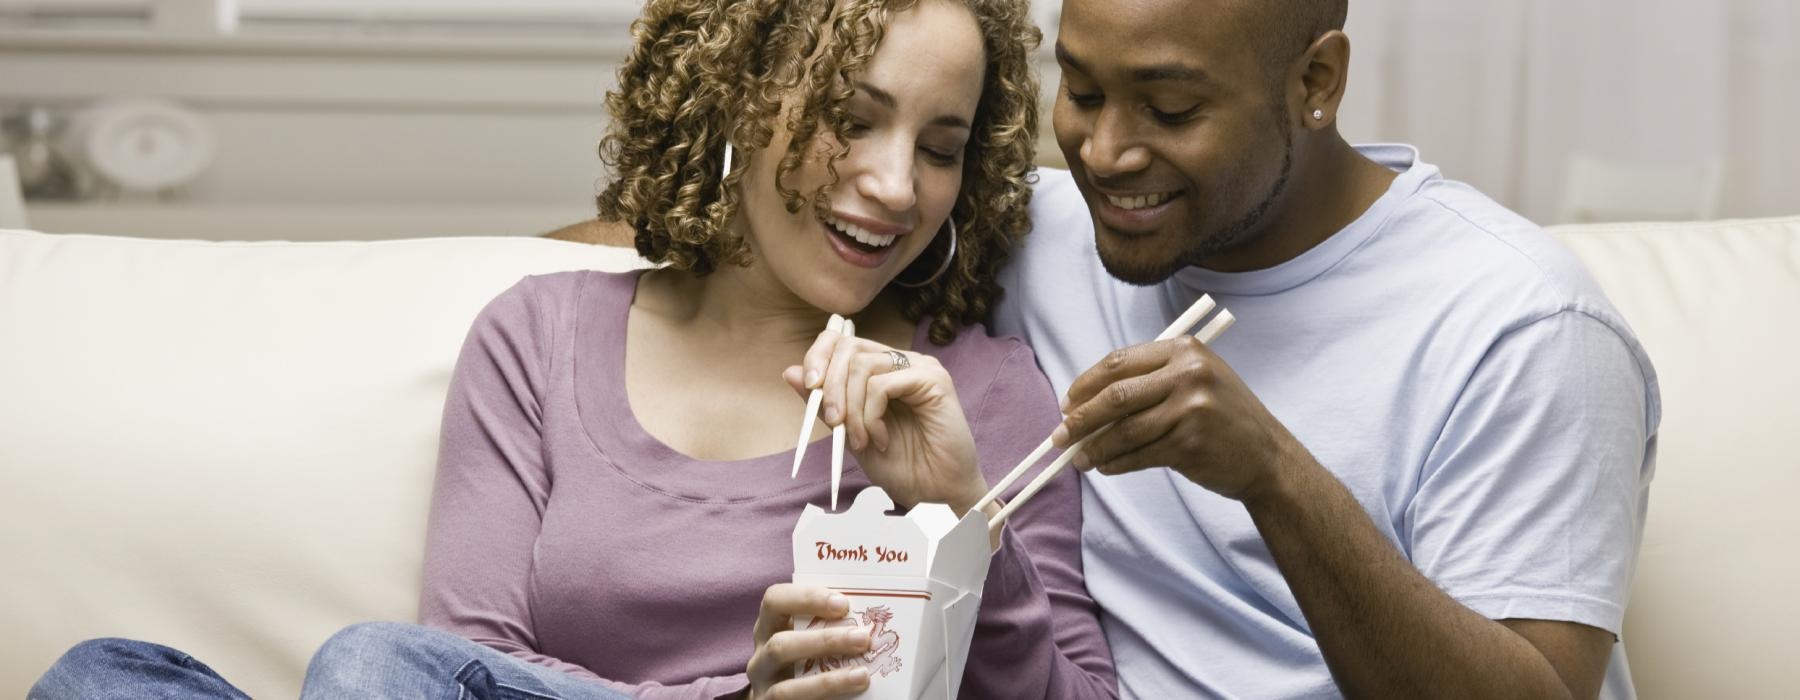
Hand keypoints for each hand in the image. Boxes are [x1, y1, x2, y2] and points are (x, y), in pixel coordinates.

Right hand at [745, 584, 872, 699]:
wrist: (784, 699)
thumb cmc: (802, 660)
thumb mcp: (804, 638)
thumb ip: (824, 626)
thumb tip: (867, 619)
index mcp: (767, 629)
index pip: (774, 601)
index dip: (806, 598)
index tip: (843, 603)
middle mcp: (761, 659)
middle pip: (780, 645)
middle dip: (824, 642)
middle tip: (862, 638)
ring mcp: (764, 691)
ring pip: (786, 689)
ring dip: (828, 682)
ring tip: (862, 676)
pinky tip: (851, 697)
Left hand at [785, 328, 986, 511]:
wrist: (933, 495)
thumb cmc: (899, 465)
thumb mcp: (848, 433)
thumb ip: (824, 404)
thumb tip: (789, 372)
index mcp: (882, 368)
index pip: (842, 340)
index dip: (818, 356)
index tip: (808, 386)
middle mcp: (901, 361)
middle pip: (850, 347)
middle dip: (831, 386)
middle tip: (833, 422)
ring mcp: (920, 367)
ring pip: (863, 366)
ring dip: (852, 409)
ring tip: (861, 440)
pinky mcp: (934, 380)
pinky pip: (883, 384)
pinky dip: (872, 415)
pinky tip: (880, 439)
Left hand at [1053, 336, 1305, 501]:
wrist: (1268, 457)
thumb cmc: (1224, 418)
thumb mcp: (1196, 381)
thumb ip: (1150, 381)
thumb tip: (1086, 402)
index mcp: (1184, 350)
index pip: (1119, 362)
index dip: (1085, 384)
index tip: (1066, 402)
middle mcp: (1188, 374)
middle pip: (1115, 395)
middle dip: (1080, 418)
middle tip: (1059, 435)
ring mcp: (1190, 409)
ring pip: (1124, 430)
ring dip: (1094, 447)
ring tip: (1079, 459)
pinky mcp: (1189, 443)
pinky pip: (1138, 454)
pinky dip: (1116, 463)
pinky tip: (1105, 467)